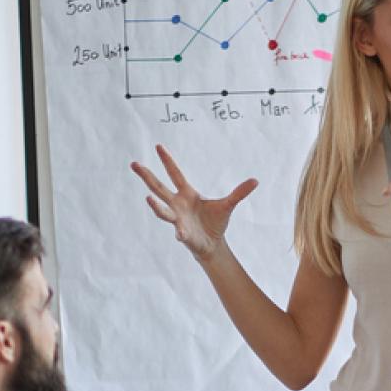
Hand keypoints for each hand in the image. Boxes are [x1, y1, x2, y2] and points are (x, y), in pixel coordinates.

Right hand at [132, 145, 257, 262]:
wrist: (213, 244)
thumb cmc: (215, 222)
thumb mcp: (228, 205)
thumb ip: (239, 193)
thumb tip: (256, 180)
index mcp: (187, 193)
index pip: (174, 173)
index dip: (167, 161)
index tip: (158, 146)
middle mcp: (177, 204)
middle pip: (158, 187)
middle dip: (146, 176)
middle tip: (134, 164)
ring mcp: (177, 219)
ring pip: (162, 211)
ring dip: (155, 206)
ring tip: (148, 199)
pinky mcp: (183, 234)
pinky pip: (180, 232)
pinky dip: (180, 233)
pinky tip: (181, 234)